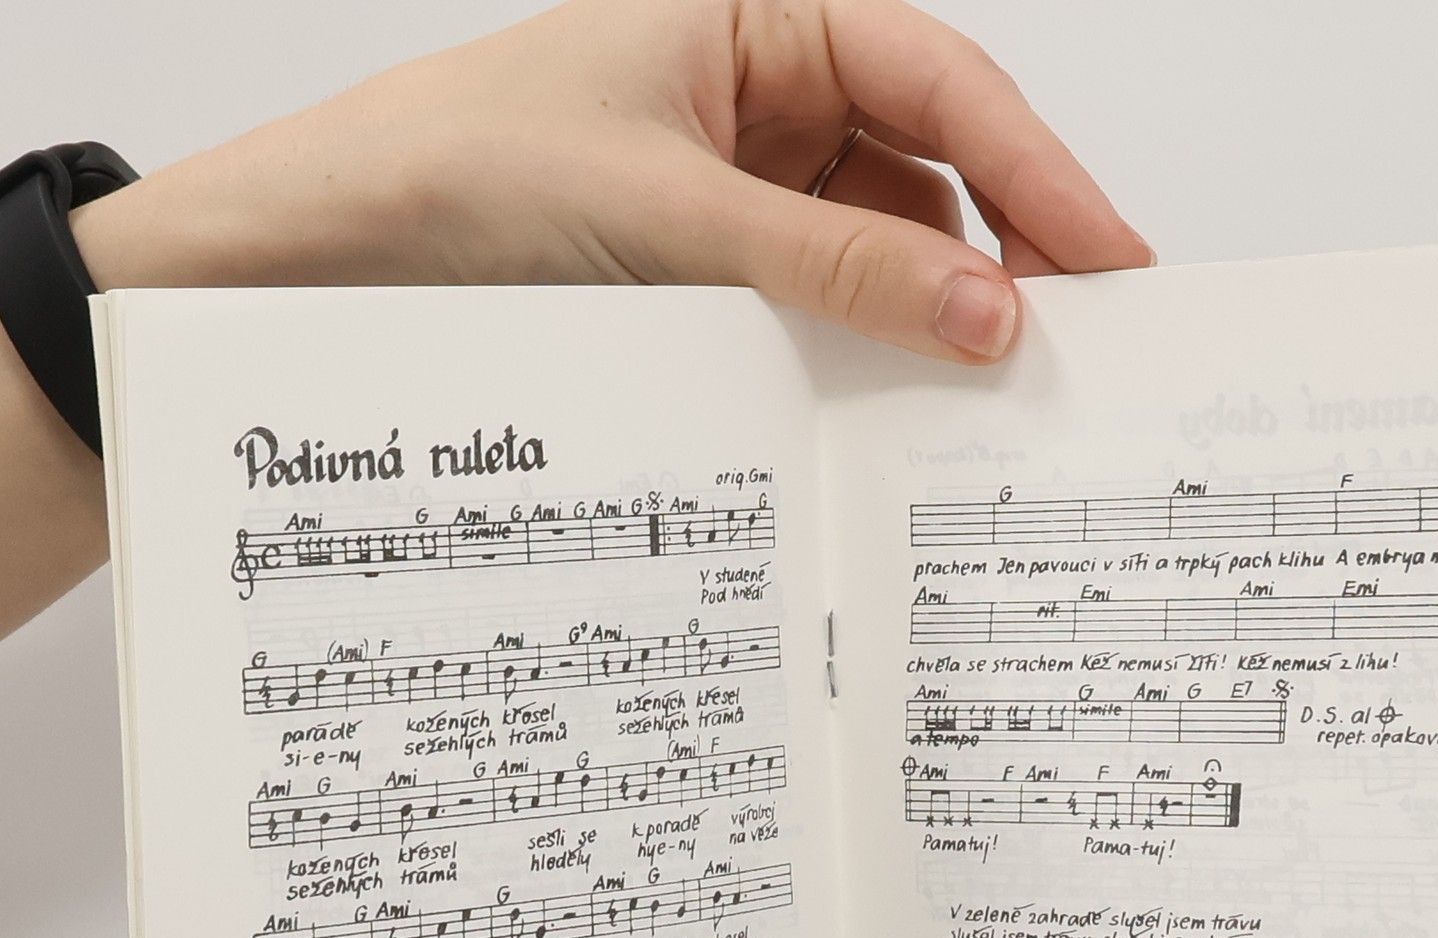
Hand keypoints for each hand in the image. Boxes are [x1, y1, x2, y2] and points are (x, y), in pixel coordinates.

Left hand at [77, 0, 1152, 362]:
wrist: (325, 259)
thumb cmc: (465, 175)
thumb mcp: (675, 216)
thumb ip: (841, 265)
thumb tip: (989, 313)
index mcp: (762, 20)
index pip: (940, 85)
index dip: (1040, 174)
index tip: (1111, 264)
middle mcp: (761, 95)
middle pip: (930, 165)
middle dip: (1003, 249)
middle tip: (1074, 343)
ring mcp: (740, 186)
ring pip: (881, 244)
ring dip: (930, 312)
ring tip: (987, 391)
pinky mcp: (711, 271)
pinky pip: (820, 302)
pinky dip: (861, 349)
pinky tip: (892, 400)